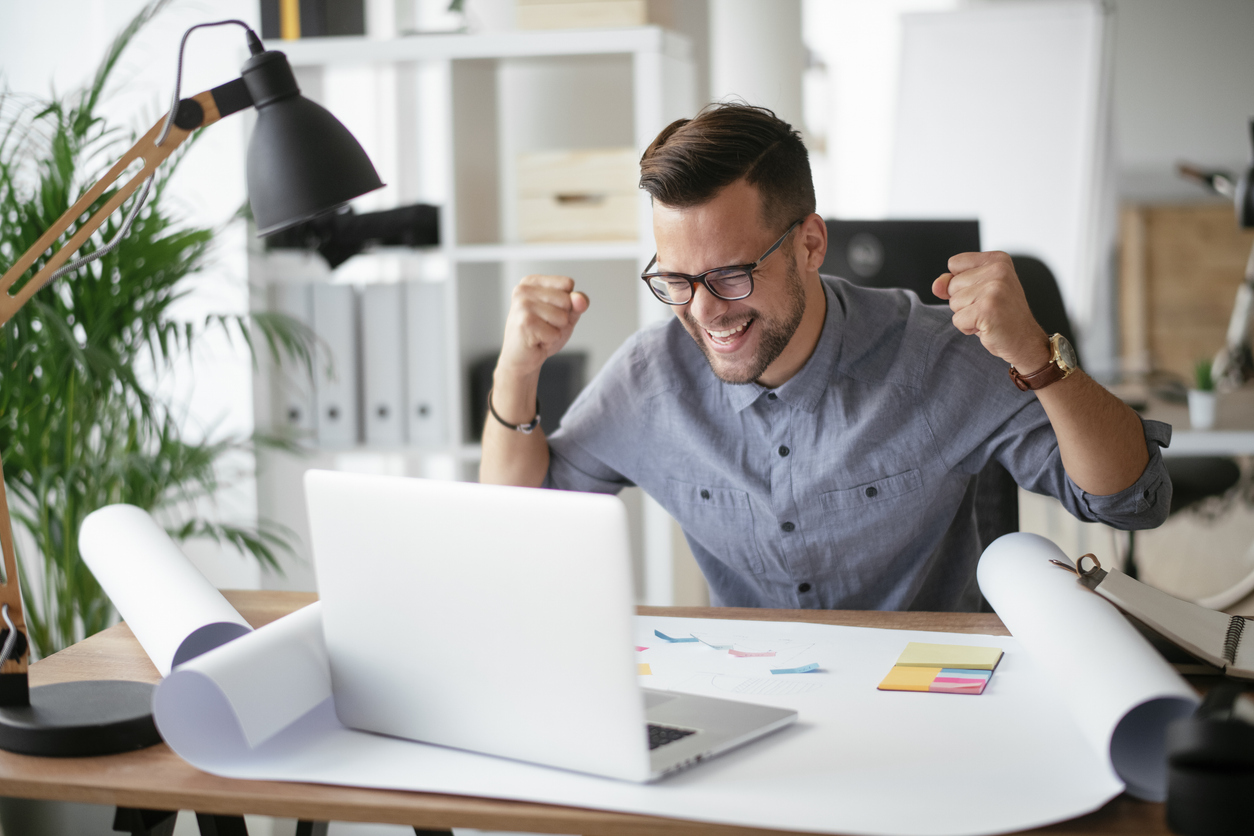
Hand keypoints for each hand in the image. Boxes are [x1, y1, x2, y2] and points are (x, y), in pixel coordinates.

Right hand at [497, 274, 588, 380]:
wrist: (522, 359)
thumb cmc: (541, 334)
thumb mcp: (565, 314)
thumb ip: (577, 303)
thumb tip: (580, 299)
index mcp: (532, 282)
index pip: (567, 283)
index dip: (566, 303)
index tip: (549, 312)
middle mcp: (523, 290)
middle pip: (566, 300)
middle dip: (562, 318)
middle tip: (544, 325)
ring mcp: (522, 305)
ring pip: (562, 317)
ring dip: (555, 331)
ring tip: (540, 333)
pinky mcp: (525, 323)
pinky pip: (555, 333)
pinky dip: (550, 341)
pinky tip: (536, 340)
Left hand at [932, 251, 1049, 372]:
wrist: (1024, 341)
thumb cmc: (1001, 315)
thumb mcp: (977, 291)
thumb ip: (952, 282)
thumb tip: (936, 285)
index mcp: (997, 260)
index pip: (954, 263)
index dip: (961, 283)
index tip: (984, 292)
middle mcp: (998, 270)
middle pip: (951, 284)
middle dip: (964, 302)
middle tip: (988, 308)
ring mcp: (994, 288)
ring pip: (953, 303)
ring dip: (966, 315)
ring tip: (988, 317)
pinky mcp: (987, 308)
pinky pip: (957, 319)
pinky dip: (967, 328)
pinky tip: (987, 327)